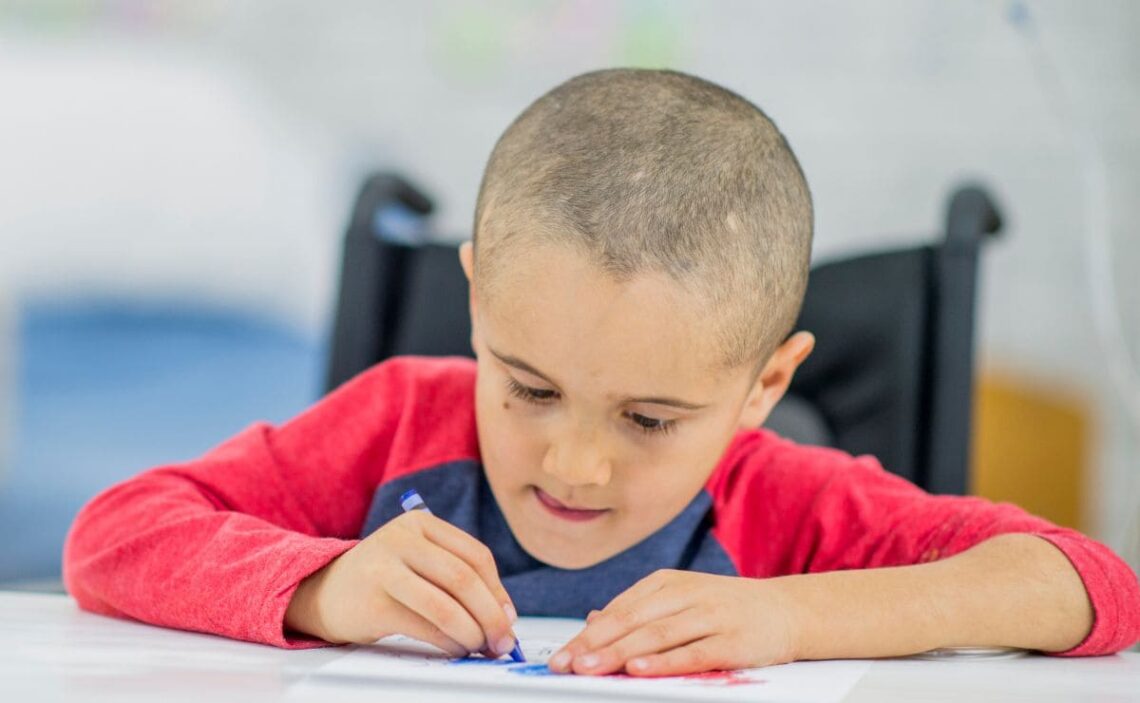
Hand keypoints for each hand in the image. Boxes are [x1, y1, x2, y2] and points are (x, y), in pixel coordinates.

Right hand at [284, 510, 518, 657]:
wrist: (323, 592)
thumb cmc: (383, 579)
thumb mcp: (418, 560)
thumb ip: (457, 576)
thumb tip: (505, 614)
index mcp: (420, 523)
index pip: (475, 555)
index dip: (498, 590)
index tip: (508, 616)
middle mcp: (401, 540)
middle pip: (464, 578)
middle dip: (491, 615)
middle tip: (502, 640)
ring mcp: (384, 570)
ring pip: (446, 605)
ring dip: (472, 632)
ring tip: (479, 648)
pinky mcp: (373, 604)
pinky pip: (424, 627)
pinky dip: (448, 643)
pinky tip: (456, 649)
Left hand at [548, 569, 797, 676]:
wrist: (787, 610)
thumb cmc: (725, 609)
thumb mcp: (680, 600)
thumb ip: (638, 611)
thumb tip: (592, 620)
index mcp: (667, 583)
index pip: (619, 611)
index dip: (587, 635)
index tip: (560, 656)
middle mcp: (686, 594)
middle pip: (632, 622)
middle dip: (594, 645)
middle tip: (565, 664)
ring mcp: (710, 616)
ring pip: (657, 636)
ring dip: (619, 654)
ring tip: (590, 668)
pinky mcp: (732, 641)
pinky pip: (692, 653)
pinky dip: (664, 662)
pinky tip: (639, 669)